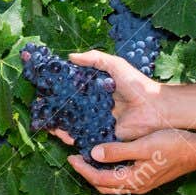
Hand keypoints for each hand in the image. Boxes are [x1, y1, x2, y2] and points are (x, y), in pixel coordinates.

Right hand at [46, 49, 166, 144]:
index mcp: (98, 89)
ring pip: (74, 124)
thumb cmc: (138, 85)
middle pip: (71, 108)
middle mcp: (96, 106)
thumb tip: (70, 57)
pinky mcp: (103, 136)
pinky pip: (85, 137)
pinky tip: (58, 134)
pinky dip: (72, 137)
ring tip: (44, 122)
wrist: (156, 108)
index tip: (43, 86)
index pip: (74, 89)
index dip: (59, 88)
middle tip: (40, 106)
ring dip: (60, 124)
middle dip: (55, 108)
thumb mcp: (115, 65)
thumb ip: (94, 58)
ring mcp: (99, 122)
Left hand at [66, 129, 195, 194]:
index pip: (98, 178)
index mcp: (132, 181)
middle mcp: (135, 187)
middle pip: (102, 185)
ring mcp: (141, 184)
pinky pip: (121, 179)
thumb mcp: (142, 146)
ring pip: (112, 184)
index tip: (70, 156)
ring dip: (97, 174)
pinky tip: (107, 158)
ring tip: (87, 158)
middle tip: (75, 157)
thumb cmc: (172, 146)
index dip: (82, 169)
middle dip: (86, 173)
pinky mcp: (146, 178)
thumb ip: (117, 151)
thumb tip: (93, 153)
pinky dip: (109, 171)